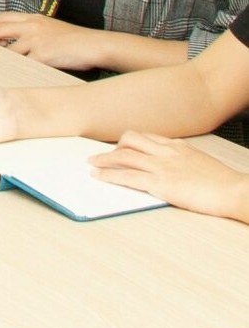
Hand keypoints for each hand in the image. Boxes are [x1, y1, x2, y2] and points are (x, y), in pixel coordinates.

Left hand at [0, 12, 108, 69]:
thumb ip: (30, 29)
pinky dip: (16, 70)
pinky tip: (11, 76)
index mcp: (31, 18)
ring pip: (8, 49)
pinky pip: (23, 64)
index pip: (1, 18)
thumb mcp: (48, 26)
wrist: (93, 45)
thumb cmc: (72, 38)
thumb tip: (12, 39)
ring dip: (0, 59)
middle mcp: (31, 26)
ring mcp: (36, 40)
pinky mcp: (43, 55)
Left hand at [91, 132, 248, 220]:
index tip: (121, 145)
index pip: (147, 137)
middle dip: (114, 146)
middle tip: (103, 154)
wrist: (235, 191)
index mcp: (178, 146)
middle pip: (131, 140)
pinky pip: (127, 177)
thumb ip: (185, 160)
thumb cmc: (224, 182)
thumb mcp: (202, 162)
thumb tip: (176, 166)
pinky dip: (108, 175)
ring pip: (123, 156)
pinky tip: (98, 176)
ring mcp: (161, 166)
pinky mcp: (160, 183)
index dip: (131, 141)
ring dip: (104, 160)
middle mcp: (166, 152)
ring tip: (92, 163)